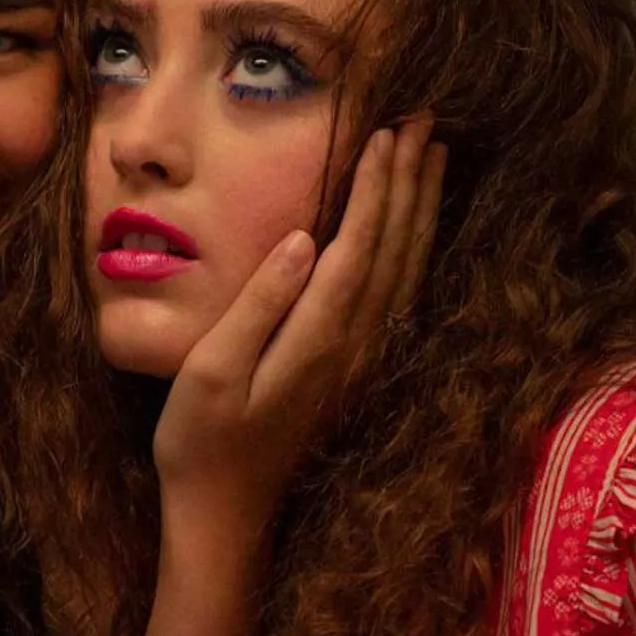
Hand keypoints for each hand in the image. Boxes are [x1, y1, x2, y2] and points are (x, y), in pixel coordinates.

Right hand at [150, 117, 446, 559]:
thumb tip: (304, 239)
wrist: (224, 515)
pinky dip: (412, 250)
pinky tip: (414, 226)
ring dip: (420, 210)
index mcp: (319, 340)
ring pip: (405, 271)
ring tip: (433, 156)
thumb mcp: (213, 371)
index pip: (358, 248)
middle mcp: (354, 347)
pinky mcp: (354, 370)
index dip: (375, 189)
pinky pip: (397, 295)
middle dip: (408, 183)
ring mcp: (360, 362)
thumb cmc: (202, 442)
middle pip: (393, 251)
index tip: (385, 132)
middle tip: (422, 121)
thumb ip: (261, 304)